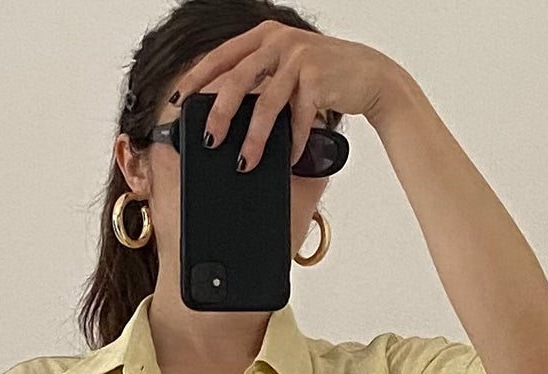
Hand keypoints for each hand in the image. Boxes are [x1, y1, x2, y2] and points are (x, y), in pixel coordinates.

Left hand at [170, 26, 408, 171]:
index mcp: (263, 36)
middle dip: (220, 112)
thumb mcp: (286, 71)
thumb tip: (224, 115)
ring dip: (254, 137)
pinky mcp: (319, 76)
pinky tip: (289, 158)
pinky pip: (298, 116)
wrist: (371, 75)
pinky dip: (293, 141)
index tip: (177, 102)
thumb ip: (260, 82)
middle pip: (238, 78)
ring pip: (266, 102)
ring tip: (245, 163)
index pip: (221, 56)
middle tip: (209, 139)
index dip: (196, 79)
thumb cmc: (325, 78)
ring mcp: (299, 57)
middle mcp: (278, 41)